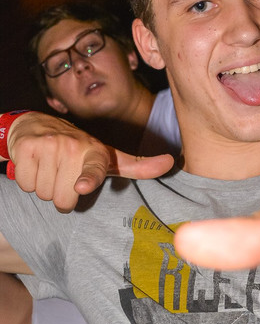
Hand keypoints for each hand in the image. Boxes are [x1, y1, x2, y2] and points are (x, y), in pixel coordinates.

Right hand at [7, 112, 174, 211]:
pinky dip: (28, 181)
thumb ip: (138, 166)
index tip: (81, 186)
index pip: (93, 169)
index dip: (87, 178)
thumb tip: (171, 162)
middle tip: (64, 177)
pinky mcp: (25, 148)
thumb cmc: (78, 149)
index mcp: (94, 152)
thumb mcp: (108, 157)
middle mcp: (71, 147)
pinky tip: (36, 166)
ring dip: (45, 188)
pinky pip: (26, 184)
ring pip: (44, 194)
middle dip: (62, 195)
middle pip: (64, 199)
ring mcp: (47, 146)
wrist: (35, 125)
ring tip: (51, 171)